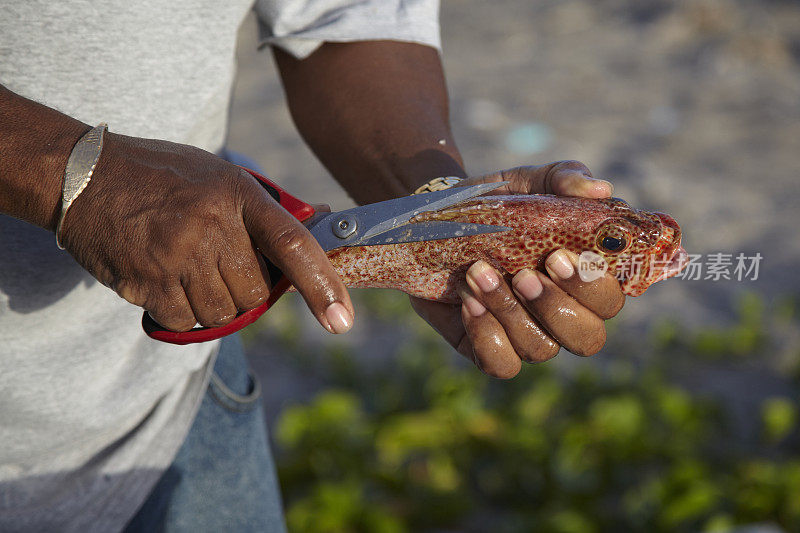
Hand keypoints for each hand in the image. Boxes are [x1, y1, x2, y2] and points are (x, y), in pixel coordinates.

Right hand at [60, 132, 353, 333]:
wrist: (83, 175)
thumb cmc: (164, 176)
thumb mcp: (220, 175)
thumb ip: (268, 206)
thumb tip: (322, 217)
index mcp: (236, 193)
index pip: (291, 244)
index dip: (322, 285)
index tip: (342, 321)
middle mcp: (210, 225)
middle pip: (255, 293)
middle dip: (247, 291)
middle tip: (222, 266)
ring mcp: (176, 256)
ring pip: (223, 314)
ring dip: (215, 305)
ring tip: (191, 269)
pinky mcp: (146, 283)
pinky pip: (186, 323)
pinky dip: (184, 314)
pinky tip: (167, 280)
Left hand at [410, 161, 624, 377]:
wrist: (440, 218)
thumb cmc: (499, 202)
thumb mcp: (529, 181)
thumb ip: (566, 178)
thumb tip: (601, 189)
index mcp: (583, 280)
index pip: (610, 303)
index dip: (591, 288)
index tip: (557, 256)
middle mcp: (562, 315)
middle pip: (587, 339)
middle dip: (556, 308)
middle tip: (523, 274)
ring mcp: (525, 335)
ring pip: (540, 349)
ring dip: (509, 312)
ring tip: (477, 272)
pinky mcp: (486, 347)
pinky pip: (500, 365)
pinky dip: (486, 337)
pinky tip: (468, 303)